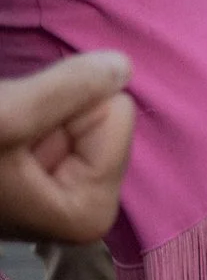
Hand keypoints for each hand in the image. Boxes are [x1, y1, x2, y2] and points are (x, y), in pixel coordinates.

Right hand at [0, 52, 136, 242]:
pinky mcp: (34, 178)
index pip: (116, 114)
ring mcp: (57, 196)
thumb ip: (70, 91)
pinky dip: (18, 114)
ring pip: (74, 113)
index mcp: (88, 214)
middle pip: (100, 115)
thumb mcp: (6, 115)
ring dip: (26, 110)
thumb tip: (123, 65)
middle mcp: (81, 212)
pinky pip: (50, 118)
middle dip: (47, 110)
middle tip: (2, 134)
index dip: (63, 109)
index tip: (15, 131)